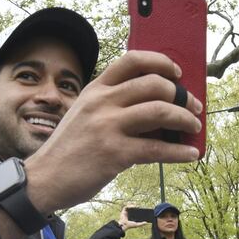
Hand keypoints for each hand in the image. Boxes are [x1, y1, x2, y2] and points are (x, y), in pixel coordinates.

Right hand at [25, 51, 202, 213]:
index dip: (161, 62)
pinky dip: (179, 151)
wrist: (44, 178)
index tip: (178, 74)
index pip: (133, 60)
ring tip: (194, 128)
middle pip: (154, 84)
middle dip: (182, 95)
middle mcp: (102, 102)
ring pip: (161, 112)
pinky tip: (190, 154)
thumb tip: (157, 108)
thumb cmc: (69, 149)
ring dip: (185, 119)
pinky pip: (157, 148)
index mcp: (96, 89)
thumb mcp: (84, 114)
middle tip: (194, 107)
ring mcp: (108, 126)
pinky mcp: (115, 153)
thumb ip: (112, 105)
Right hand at [119, 205, 148, 231]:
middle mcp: (129, 213)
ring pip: (130, 207)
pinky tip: (132, 206)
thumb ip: (141, 224)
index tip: (142, 209)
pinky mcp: (123, 211)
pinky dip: (129, 206)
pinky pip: (126, 207)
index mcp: (132, 216)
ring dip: (133, 205)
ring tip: (136, 206)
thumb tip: (146, 222)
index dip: (139, 209)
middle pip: (133, 208)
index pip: (136, 211)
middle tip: (139, 206)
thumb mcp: (137, 224)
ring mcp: (126, 212)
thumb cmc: (130, 226)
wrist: (124, 225)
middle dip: (136, 207)